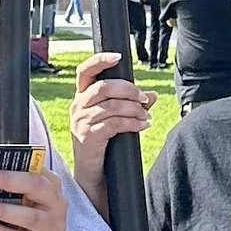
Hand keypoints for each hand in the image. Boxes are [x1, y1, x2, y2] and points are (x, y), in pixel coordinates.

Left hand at [0, 158, 70, 230]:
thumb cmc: (33, 215)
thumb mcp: (28, 198)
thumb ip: (12, 186)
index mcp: (50, 183)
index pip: (33, 169)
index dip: (10, 169)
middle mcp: (56, 202)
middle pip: (36, 186)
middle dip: (8, 181)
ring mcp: (55, 225)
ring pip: (30, 217)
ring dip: (3, 211)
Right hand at [69, 51, 151, 197]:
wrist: (92, 173)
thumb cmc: (103, 143)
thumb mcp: (115, 120)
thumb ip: (132, 105)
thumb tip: (153, 95)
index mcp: (81, 98)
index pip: (84, 72)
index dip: (100, 60)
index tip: (119, 56)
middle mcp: (77, 106)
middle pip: (103, 87)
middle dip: (128, 90)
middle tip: (144, 99)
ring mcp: (81, 122)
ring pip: (111, 106)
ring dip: (134, 109)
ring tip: (146, 116)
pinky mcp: (88, 137)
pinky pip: (114, 124)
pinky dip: (132, 123)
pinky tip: (143, 125)